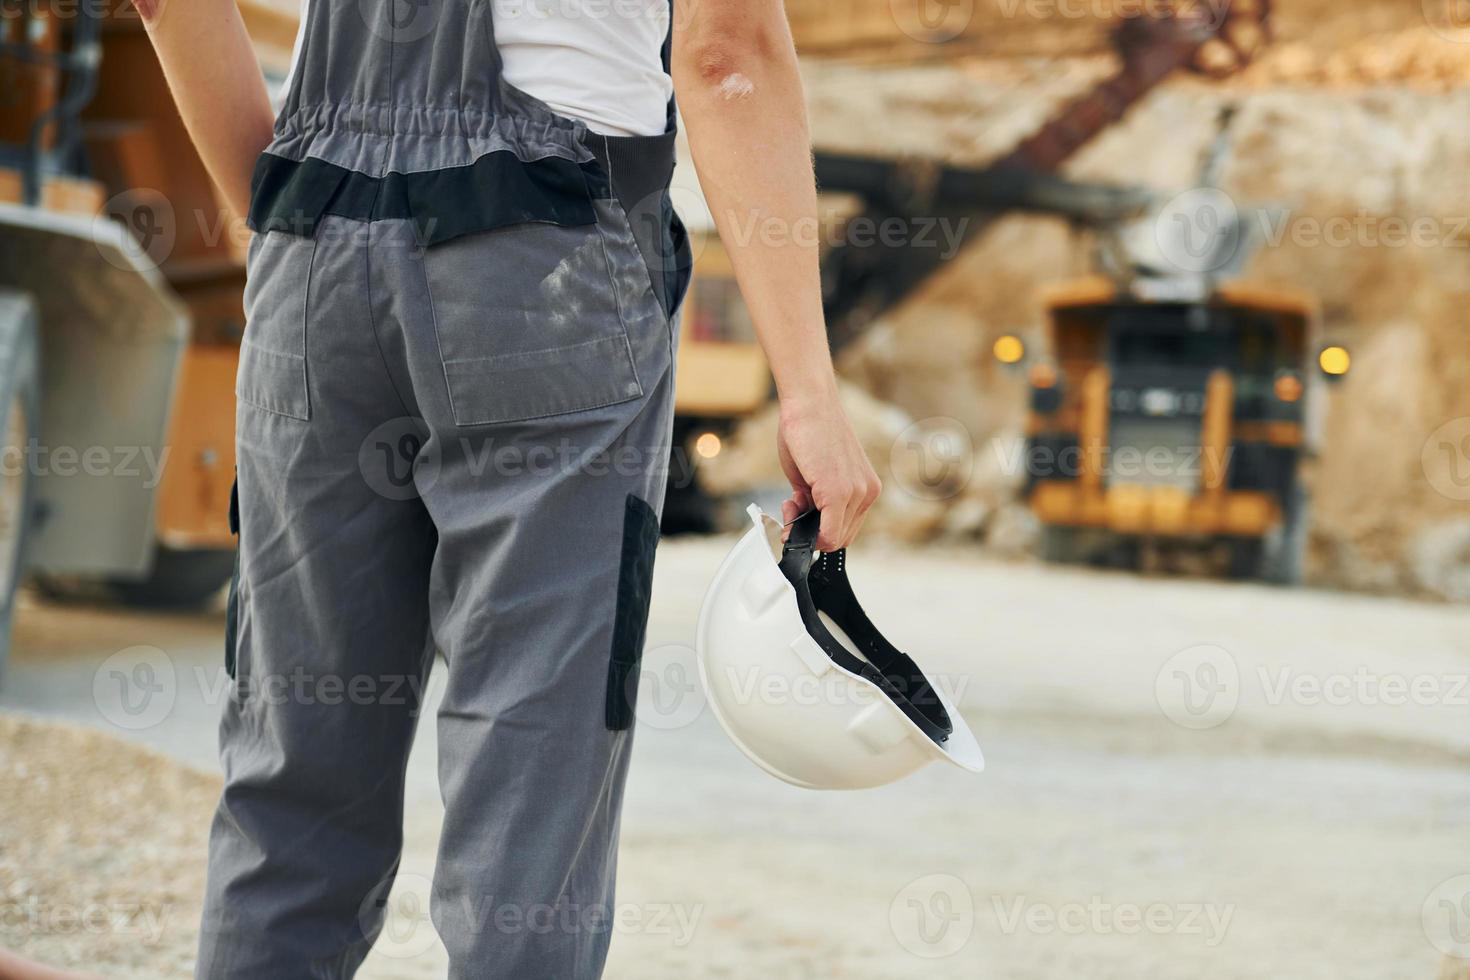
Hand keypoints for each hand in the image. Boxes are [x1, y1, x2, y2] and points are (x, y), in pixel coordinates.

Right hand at [776, 389, 881, 551]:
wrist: (809, 404)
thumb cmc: (809, 432)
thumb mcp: (816, 475)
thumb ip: (815, 502)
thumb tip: (802, 525)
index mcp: (866, 488)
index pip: (847, 529)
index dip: (821, 531)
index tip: (801, 515)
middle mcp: (867, 492)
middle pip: (841, 538)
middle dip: (811, 531)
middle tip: (792, 508)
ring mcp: (856, 494)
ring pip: (832, 538)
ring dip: (805, 528)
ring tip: (791, 500)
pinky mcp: (839, 494)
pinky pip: (827, 534)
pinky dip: (805, 531)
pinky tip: (791, 505)